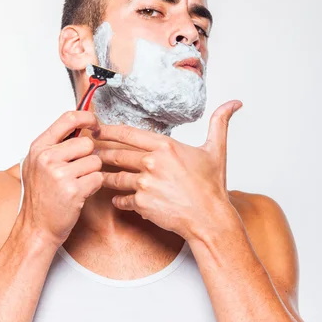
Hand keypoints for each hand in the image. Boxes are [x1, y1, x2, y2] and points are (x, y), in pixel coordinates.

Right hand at [20, 110, 102, 246]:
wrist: (36, 228)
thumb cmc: (40, 197)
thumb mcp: (38, 164)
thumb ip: (56, 144)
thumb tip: (82, 124)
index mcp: (39, 147)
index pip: (68, 118)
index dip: (87, 117)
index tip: (95, 124)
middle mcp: (47, 158)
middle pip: (87, 143)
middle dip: (88, 157)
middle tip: (77, 171)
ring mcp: (59, 174)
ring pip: (95, 161)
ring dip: (91, 173)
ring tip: (76, 183)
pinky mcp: (73, 190)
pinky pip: (98, 178)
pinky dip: (93, 186)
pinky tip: (80, 193)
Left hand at [94, 100, 242, 242]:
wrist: (210, 218)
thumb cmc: (212, 186)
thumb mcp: (216, 150)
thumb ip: (220, 123)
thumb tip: (235, 103)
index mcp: (165, 146)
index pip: (128, 133)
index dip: (108, 130)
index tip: (95, 128)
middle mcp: (152, 163)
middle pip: (116, 154)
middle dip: (100, 153)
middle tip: (87, 151)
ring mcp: (145, 184)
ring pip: (114, 178)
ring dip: (104, 177)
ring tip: (97, 175)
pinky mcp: (142, 204)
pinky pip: (121, 200)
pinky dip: (119, 200)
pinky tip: (118, 199)